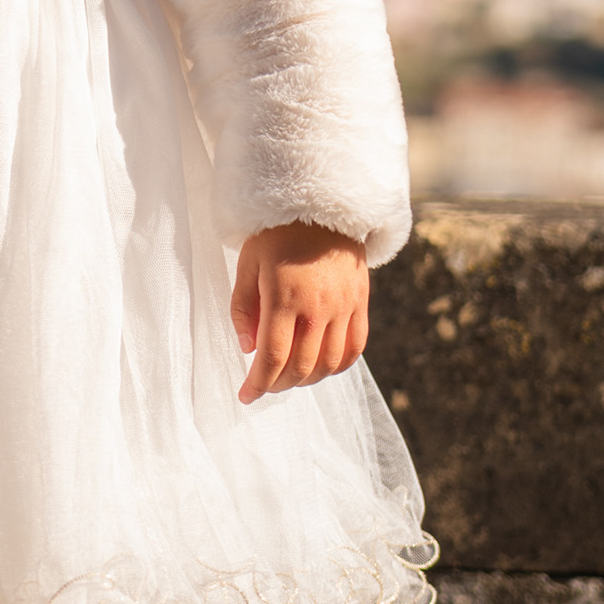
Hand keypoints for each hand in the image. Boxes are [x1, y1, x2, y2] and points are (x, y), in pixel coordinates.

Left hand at [231, 222, 368, 404]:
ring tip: (289, 377)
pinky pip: (355, 348)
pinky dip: (338, 366)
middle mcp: (318, 307)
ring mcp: (344, 307)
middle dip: (278, 385)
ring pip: (329, 364)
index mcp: (284, 298)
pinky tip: (321, 367)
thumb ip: (243, 308)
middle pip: (301, 367)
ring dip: (307, 380)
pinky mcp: (360, 303)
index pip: (272, 358)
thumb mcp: (248, 265)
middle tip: (263, 386)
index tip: (245, 396)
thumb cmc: (276, 235)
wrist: (322, 207)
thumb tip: (247, 347)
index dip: (257, 385)